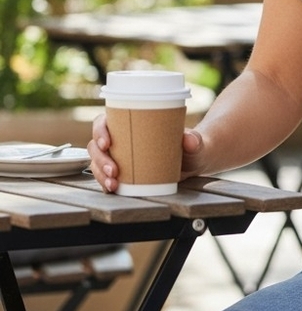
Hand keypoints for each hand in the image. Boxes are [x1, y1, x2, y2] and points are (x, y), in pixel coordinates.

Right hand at [88, 114, 204, 192]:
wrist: (195, 161)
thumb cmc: (192, 145)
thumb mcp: (194, 142)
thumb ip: (194, 140)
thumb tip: (190, 140)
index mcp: (130, 122)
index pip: (104, 121)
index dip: (99, 131)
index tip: (107, 143)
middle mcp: (121, 138)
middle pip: (97, 146)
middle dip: (100, 159)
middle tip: (113, 170)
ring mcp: (120, 156)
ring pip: (97, 163)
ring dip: (100, 174)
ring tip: (113, 184)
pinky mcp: (123, 172)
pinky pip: (105, 176)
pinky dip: (105, 183)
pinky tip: (112, 189)